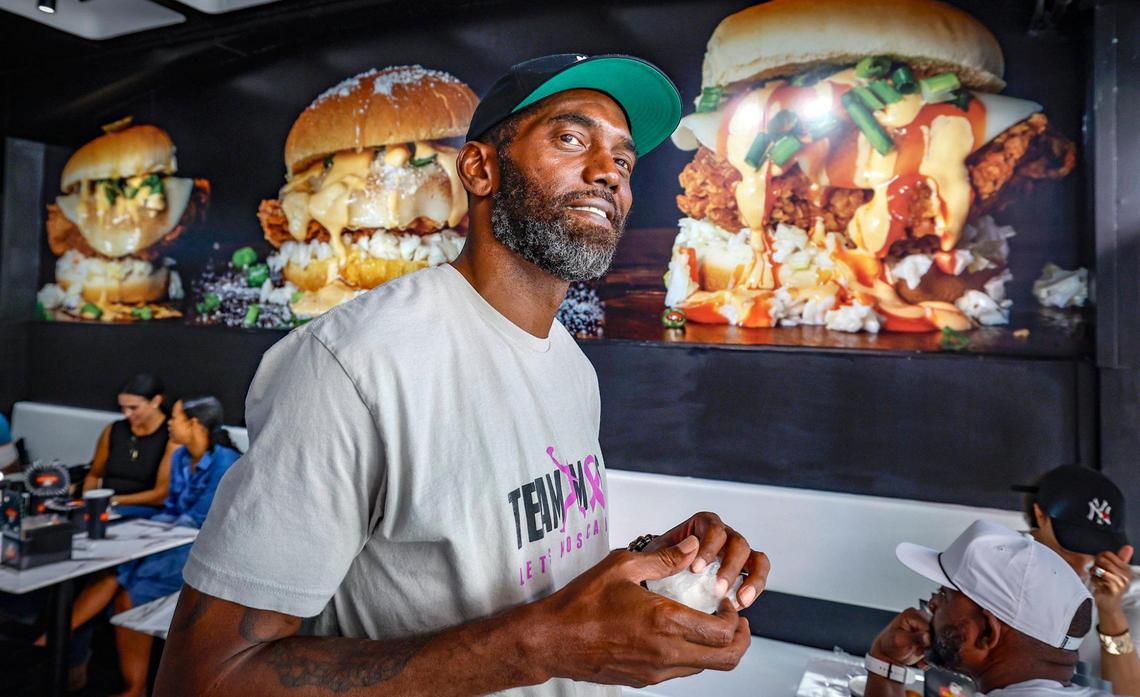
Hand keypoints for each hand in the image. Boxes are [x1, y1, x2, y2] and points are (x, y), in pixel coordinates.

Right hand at [534, 535, 750, 687]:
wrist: (551, 639)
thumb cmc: (581, 603)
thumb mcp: (623, 566)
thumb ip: (664, 557)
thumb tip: (693, 546)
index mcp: (664, 622)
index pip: (724, 633)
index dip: (735, 619)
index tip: (726, 602)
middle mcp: (665, 653)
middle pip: (726, 660)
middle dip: (739, 640)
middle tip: (734, 621)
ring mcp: (655, 671)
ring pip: (704, 668)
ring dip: (714, 648)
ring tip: (704, 623)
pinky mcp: (644, 680)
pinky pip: (681, 672)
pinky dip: (690, 655)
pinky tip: (676, 633)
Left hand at [644, 512, 770, 608]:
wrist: (660, 575)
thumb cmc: (660, 562)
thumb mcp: (656, 555)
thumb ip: (668, 552)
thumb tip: (690, 548)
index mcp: (703, 525)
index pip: (713, 529)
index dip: (708, 548)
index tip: (696, 569)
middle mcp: (725, 535)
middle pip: (738, 543)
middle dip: (730, 568)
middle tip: (717, 590)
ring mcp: (737, 553)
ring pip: (756, 559)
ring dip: (750, 580)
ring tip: (739, 601)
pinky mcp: (746, 571)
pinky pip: (758, 575)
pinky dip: (753, 589)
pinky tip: (742, 604)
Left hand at [870, 607, 931, 667]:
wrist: (887, 655)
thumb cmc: (889, 645)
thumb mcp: (900, 641)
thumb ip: (915, 638)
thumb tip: (927, 636)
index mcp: (912, 614)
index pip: (928, 625)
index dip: (927, 637)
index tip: (921, 645)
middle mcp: (920, 617)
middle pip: (935, 631)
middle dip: (930, 644)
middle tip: (919, 650)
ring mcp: (924, 627)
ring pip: (937, 639)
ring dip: (930, 649)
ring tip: (918, 652)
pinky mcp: (928, 636)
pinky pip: (935, 645)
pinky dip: (930, 653)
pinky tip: (921, 655)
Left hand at [1092, 545, 1133, 623]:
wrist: (1110, 605)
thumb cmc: (1111, 586)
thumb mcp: (1117, 571)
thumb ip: (1122, 558)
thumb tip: (1128, 547)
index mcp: (1126, 569)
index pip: (1107, 554)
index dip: (1099, 557)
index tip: (1100, 564)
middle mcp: (1125, 576)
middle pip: (1102, 560)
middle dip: (1095, 565)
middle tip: (1096, 572)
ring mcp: (1120, 583)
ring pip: (1098, 569)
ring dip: (1093, 574)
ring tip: (1097, 579)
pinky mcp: (1113, 590)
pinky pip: (1097, 579)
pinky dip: (1094, 581)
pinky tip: (1098, 586)